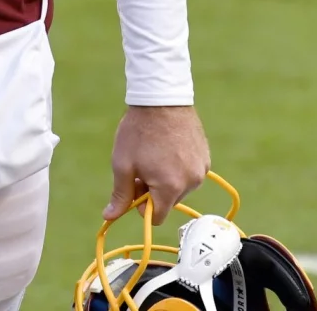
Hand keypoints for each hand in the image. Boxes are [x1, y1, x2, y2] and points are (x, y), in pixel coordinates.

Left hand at [103, 105, 210, 223]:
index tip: (134, 187)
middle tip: (142, 167)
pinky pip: (190, 174)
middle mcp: (191, 182)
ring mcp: (201, 170)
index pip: (157, 217)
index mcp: (170, 188)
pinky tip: (168, 149)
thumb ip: (120, 195)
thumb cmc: (139, 132)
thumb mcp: (123, 164)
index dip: (141, 206)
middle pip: (168, 202)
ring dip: (167, 180)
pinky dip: (179, 168)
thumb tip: (110, 217)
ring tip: (156, 155)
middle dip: (154, 191)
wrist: (161, 99)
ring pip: (180, 188)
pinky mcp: (206, 158)